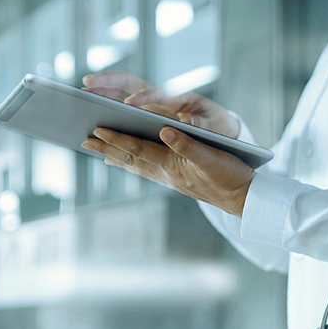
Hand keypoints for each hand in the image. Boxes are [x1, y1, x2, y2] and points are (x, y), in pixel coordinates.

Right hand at [82, 71, 239, 138]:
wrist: (216, 125)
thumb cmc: (215, 124)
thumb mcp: (213, 124)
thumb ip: (201, 123)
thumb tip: (187, 121)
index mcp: (177, 97)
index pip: (157, 93)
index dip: (144, 98)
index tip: (131, 105)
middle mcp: (159, 95)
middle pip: (130, 83)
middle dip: (109, 81)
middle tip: (87, 84)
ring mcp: (149, 102)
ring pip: (120, 91)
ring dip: (101, 90)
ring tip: (81, 95)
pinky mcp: (143, 110)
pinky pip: (119, 105)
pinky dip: (104, 106)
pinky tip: (89, 118)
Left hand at [82, 126, 254, 215]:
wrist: (243, 198)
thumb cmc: (230, 176)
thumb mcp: (212, 158)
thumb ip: (187, 144)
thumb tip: (165, 130)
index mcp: (171, 164)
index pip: (137, 149)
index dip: (116, 139)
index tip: (96, 130)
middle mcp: (165, 173)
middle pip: (129, 158)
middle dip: (106, 149)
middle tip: (84, 141)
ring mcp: (169, 178)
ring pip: (135, 165)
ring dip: (115, 156)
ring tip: (97, 150)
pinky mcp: (175, 179)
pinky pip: (146, 169)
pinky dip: (131, 163)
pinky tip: (125, 161)